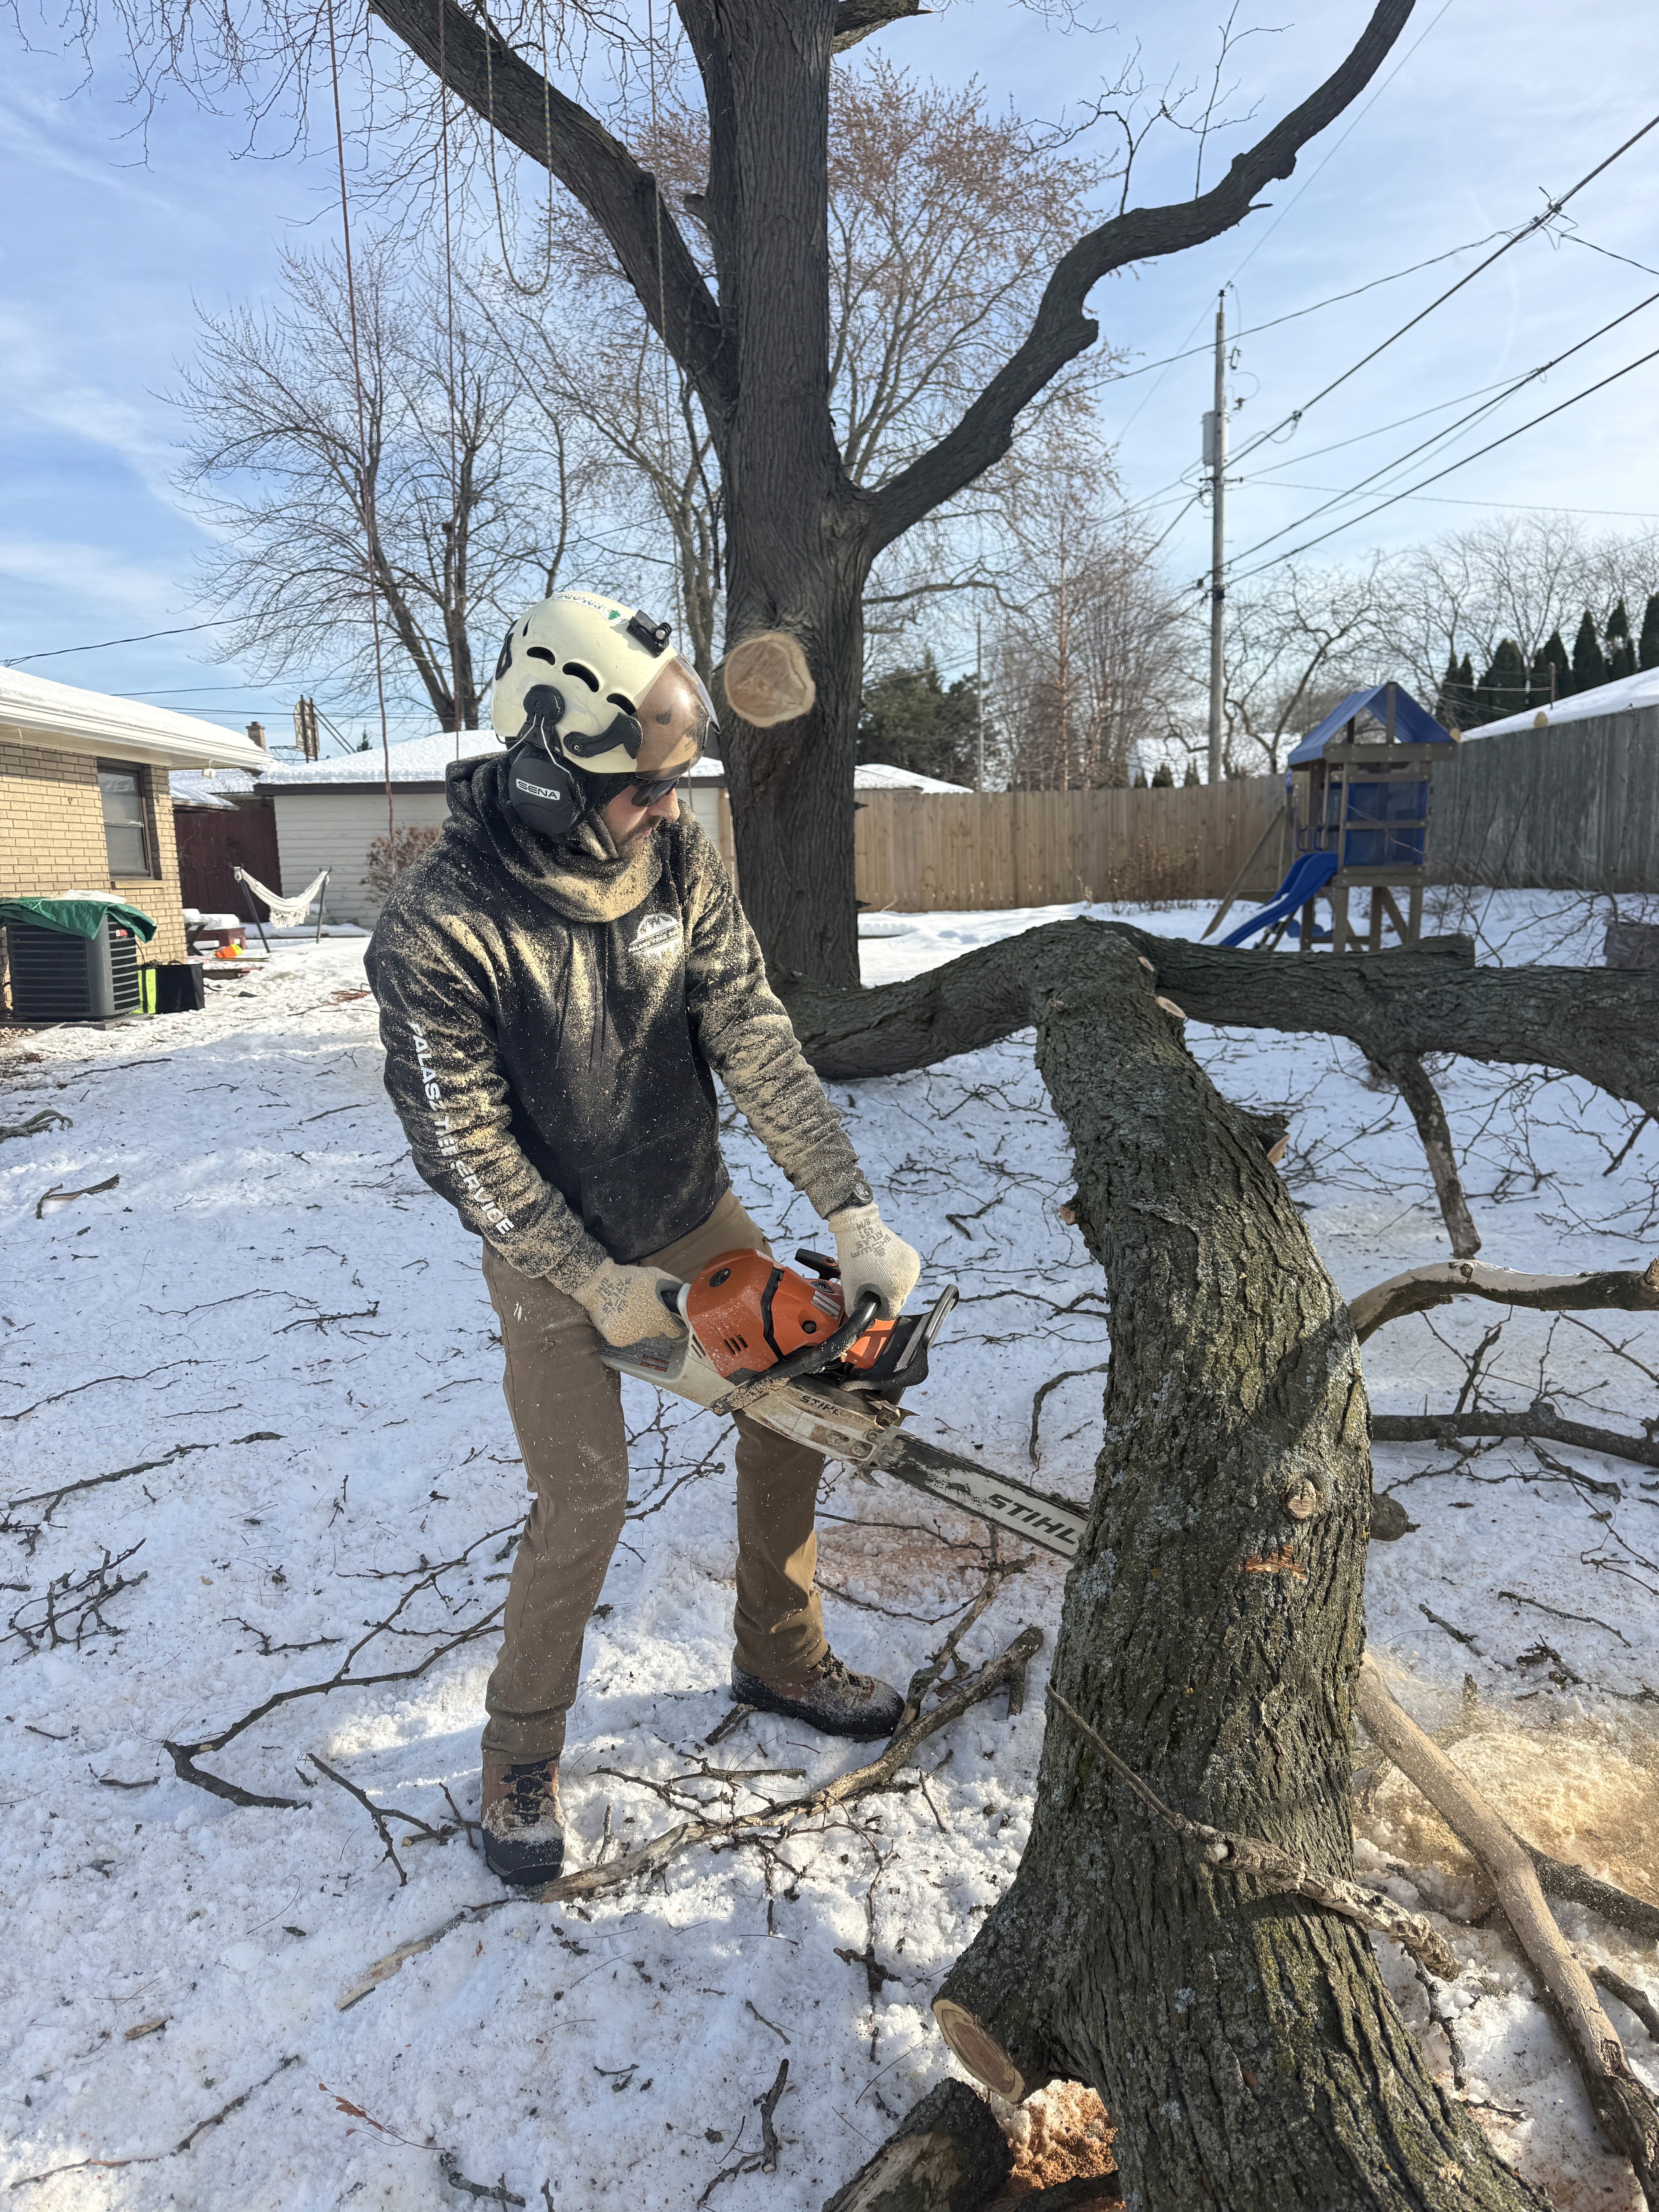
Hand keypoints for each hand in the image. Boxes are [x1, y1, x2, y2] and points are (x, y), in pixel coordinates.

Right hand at [571, 1256, 686, 1346]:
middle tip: (644, 1307)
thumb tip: (683, 1294)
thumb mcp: (656, 1276)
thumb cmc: (630, 1279)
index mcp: (659, 1318)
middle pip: (656, 1330)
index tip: (670, 1318)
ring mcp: (631, 1337)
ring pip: (641, 1334)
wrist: (598, 1284)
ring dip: (638, 1326)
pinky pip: (626, 1336)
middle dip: (654, 1321)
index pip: (674, 1330)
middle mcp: (647, 1331)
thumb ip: (673, 1286)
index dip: (675, 1324)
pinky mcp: (617, 1339)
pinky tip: (619, 1316)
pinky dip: (624, 1329)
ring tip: (629, 1309)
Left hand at [826, 1201, 919, 1319]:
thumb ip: (854, 1308)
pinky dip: (896, 1275)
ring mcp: (912, 1267)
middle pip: (898, 1301)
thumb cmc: (853, 1254)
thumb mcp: (850, 1286)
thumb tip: (859, 1320)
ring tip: (876, 1273)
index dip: (877, 1310)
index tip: (870, 1301)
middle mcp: (907, 1278)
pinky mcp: (913, 1258)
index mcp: (894, 1288)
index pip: (890, 1313)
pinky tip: (884, 1266)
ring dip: (891, 1286)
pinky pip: (906, 1276)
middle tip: (869, 1284)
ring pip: (903, 1289)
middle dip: (884, 1297)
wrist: (860, 1227)